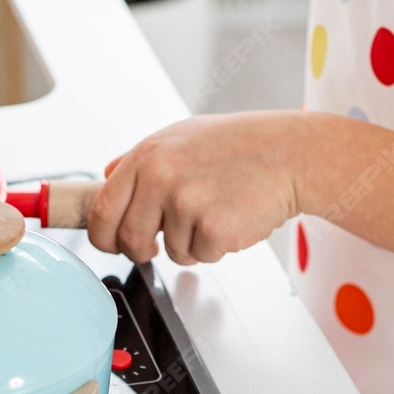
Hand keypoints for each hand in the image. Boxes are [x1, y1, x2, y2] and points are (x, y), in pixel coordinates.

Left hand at [87, 112, 308, 265]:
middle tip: (158, 244)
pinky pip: (201, 256)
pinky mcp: (214, 228)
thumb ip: (140, 160)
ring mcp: (186, 203)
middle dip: (141, 250)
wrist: (291, 153)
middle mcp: (161, 177)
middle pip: (128, 239)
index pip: (102, 209)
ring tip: (216, 210)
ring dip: (190, 243)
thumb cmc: (242, 145)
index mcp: (148, 155)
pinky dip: (216, 247)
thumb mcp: (182, 137)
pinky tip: (233, 218)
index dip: (104, 235)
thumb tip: (107, 177)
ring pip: (170, 251)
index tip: (113, 242)